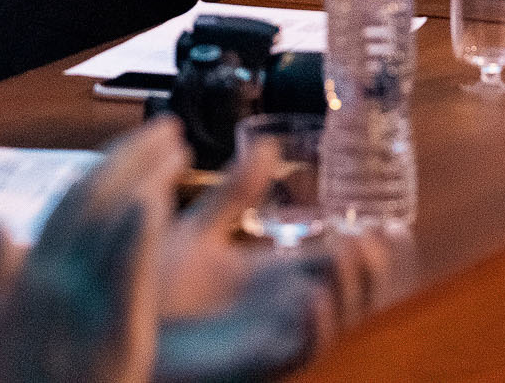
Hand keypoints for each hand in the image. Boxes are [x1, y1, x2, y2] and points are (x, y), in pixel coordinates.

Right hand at [0, 118, 179, 382]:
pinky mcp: (111, 332)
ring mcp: (77, 305)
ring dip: (144, 176)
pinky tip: (155, 202)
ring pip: (108, 224)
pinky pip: (123, 276)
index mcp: (28, 278)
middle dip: (131, 155)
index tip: (137, 140)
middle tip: (170, 130)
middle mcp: (48, 282)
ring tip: (178, 148)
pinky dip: (134, 236)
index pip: (67, 201)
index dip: (104, 163)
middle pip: (92, 198)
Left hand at [152, 125, 391, 380]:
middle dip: (368, 272)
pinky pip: (297, 355)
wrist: (118, 325)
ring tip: (352, 256)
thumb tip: (267, 144)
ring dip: (348, 293)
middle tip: (379, 240)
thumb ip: (235, 194)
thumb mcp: (198, 230)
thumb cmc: (154, 290)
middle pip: (344, 295)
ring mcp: (269, 338)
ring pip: (331, 324)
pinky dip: (314, 330)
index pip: (331, 261)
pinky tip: (314, 300)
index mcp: (271, 276)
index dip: (362, 247)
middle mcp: (278, 309)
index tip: (385, 224)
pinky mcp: (253, 366)